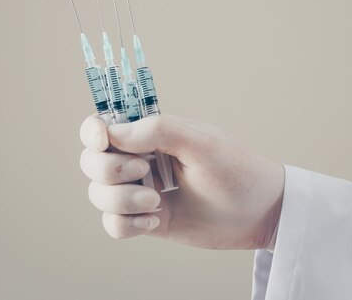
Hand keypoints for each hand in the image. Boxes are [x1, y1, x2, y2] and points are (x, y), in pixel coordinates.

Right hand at [79, 114, 284, 249]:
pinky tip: (155, 222)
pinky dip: (126, 224)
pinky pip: (113, 224)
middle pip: (92, 162)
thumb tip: (114, 133)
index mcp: (150, 134)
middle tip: (145, 171)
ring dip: (121, 200)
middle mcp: (139, 159)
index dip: (92, 131)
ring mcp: (140, 191)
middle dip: (110, 169)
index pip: (102, 126)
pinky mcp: (145, 220)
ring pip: (98, 194)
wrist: (260, 213)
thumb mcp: (202, 142)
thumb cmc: (237, 170)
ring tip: (156, 203)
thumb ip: (159, 130)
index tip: (103, 140)